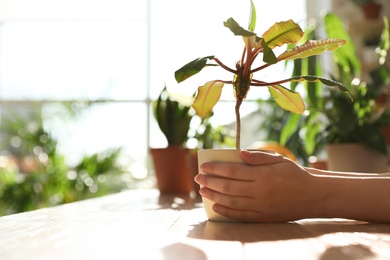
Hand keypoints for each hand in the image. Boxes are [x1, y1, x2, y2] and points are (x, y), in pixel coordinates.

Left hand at [194, 150, 316, 221]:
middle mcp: (260, 192)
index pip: (232, 171)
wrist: (313, 196)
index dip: (215, 168)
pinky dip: (226, 211)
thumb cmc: (294, 174)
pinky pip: (240, 215)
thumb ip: (259, 157)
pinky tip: (216, 207)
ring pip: (231, 202)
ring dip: (214, 196)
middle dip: (210, 181)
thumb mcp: (280, 160)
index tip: (203, 166)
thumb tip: (240, 153)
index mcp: (263, 175)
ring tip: (202, 191)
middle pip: (228, 187)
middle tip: (197, 178)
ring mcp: (261, 206)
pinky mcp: (263, 217)